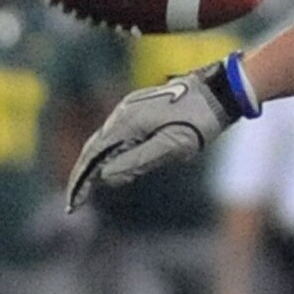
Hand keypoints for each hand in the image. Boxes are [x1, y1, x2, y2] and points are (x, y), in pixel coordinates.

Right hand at [67, 59, 253, 209]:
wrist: (219, 90)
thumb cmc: (200, 120)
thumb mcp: (172, 145)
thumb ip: (138, 161)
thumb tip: (105, 177)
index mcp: (126, 123)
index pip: (93, 156)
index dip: (81, 181)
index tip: (73, 203)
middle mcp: (122, 113)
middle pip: (93, 148)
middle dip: (82, 175)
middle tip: (75, 201)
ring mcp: (130, 108)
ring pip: (103, 140)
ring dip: (93, 164)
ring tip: (87, 188)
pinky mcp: (140, 107)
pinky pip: (116, 133)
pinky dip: (107, 152)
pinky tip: (110, 164)